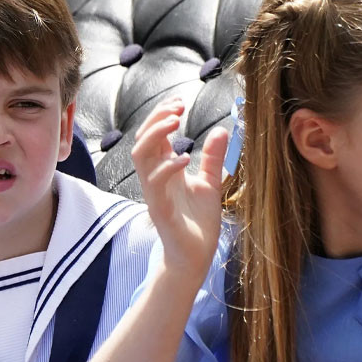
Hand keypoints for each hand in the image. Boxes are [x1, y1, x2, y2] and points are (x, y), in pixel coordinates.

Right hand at [132, 97, 227, 276]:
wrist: (196, 258)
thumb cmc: (198, 223)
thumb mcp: (210, 184)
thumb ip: (212, 158)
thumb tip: (221, 130)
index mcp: (164, 171)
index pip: (152, 136)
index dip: (161, 116)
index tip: (179, 104)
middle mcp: (154, 179)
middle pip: (141, 140)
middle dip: (156, 119)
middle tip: (178, 109)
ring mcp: (154, 194)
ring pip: (140, 157)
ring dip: (155, 135)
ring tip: (176, 124)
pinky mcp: (160, 210)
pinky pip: (155, 184)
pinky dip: (167, 167)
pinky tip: (185, 158)